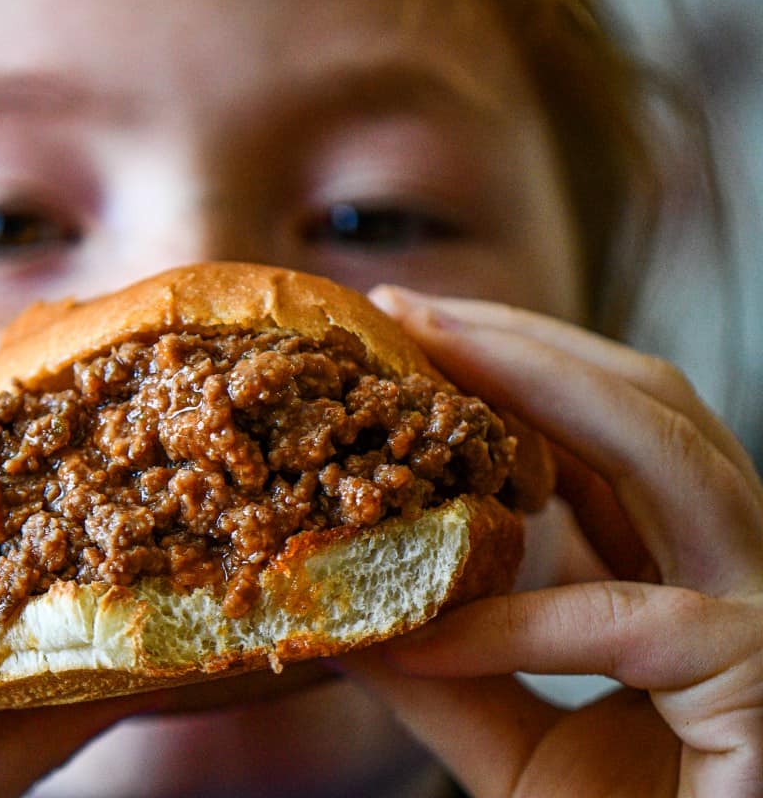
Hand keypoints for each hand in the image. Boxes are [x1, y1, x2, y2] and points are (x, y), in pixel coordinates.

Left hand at [338, 287, 762, 796]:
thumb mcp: (506, 738)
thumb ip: (436, 670)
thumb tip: (328, 608)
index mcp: (691, 567)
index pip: (612, 433)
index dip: (517, 373)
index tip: (411, 341)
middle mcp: (743, 567)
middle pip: (650, 403)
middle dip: (523, 343)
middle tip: (404, 311)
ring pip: (668, 454)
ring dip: (542, 386)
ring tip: (426, 357)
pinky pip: (627, 621)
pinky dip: (518, 623)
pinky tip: (426, 634)